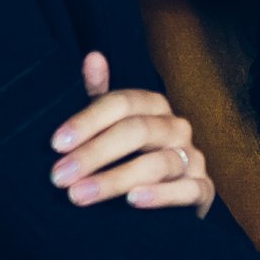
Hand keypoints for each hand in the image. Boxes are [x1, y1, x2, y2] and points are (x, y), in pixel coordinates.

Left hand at [50, 51, 215, 217]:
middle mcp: (177, 128)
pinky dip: (160, 195)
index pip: (122, 103)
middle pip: (137, 131)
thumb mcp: (114, 124)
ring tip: (80, 194)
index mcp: (155, 107)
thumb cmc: (133, 157)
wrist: (168, 200)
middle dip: (94, 154)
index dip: (88, 121)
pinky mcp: (204, 189)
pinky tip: (132, 201)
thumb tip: (93, 57)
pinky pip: (188, 190)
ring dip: (115, 179)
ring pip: (158, 163)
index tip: (56, 144)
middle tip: (60, 176)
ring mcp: (193, 158)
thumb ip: (101, 94)